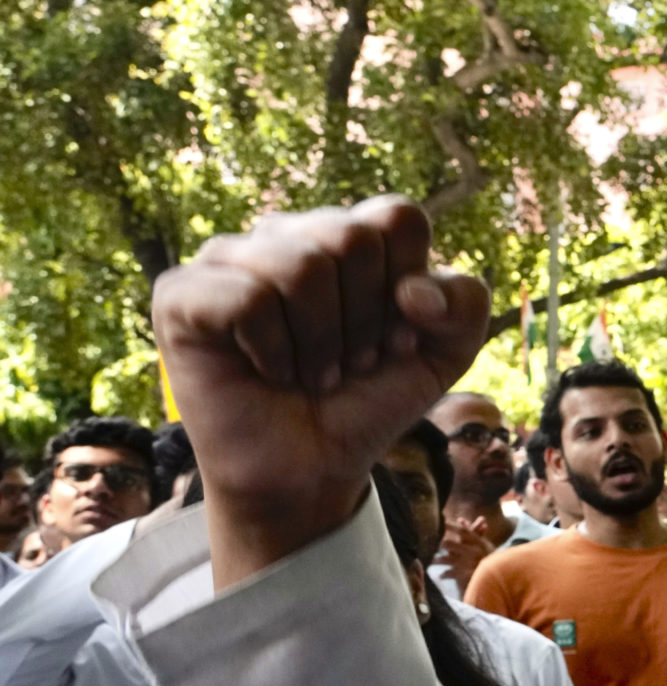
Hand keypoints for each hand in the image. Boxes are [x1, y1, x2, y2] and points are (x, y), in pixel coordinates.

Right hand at [152, 197, 492, 585]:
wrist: (313, 467)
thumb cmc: (367, 400)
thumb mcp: (444, 354)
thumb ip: (465, 305)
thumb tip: (412, 289)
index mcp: (347, 234)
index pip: (398, 217)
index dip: (411, 287)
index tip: (397, 338)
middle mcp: (286, 234)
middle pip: (352, 237)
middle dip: (367, 320)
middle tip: (351, 361)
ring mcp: (229, 258)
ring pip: (302, 265)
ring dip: (323, 342)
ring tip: (313, 372)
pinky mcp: (181, 293)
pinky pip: (247, 298)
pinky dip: (275, 350)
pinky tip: (269, 370)